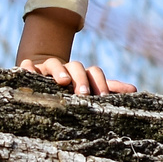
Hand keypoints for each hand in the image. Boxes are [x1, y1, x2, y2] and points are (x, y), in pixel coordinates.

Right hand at [18, 55, 137, 95]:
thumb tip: (135, 90)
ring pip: (53, 63)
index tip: (102, 98)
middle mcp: (66, 68)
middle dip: (81, 79)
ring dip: (59, 71)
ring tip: (63, 83)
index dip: (100, 83)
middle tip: (84, 95)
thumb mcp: (89, 90)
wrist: (42, 79)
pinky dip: (28, 68)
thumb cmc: (70, 90)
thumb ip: (110, 90)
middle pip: (75, 66)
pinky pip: (27, 65)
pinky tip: (29, 74)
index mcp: (82, 73)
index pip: (94, 71)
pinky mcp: (30, 70)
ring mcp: (47, 68)